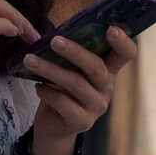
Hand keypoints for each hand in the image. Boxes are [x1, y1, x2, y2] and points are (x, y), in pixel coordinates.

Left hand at [20, 28, 138, 154]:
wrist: (54, 126)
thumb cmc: (62, 90)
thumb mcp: (68, 69)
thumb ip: (69, 54)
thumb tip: (56, 32)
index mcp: (108, 70)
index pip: (126, 54)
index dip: (122, 41)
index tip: (111, 28)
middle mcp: (107, 88)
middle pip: (96, 67)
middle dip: (74, 52)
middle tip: (54, 41)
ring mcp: (97, 107)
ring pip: (76, 84)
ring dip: (50, 70)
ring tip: (30, 60)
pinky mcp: (82, 121)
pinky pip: (63, 102)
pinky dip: (47, 91)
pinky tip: (37, 86)